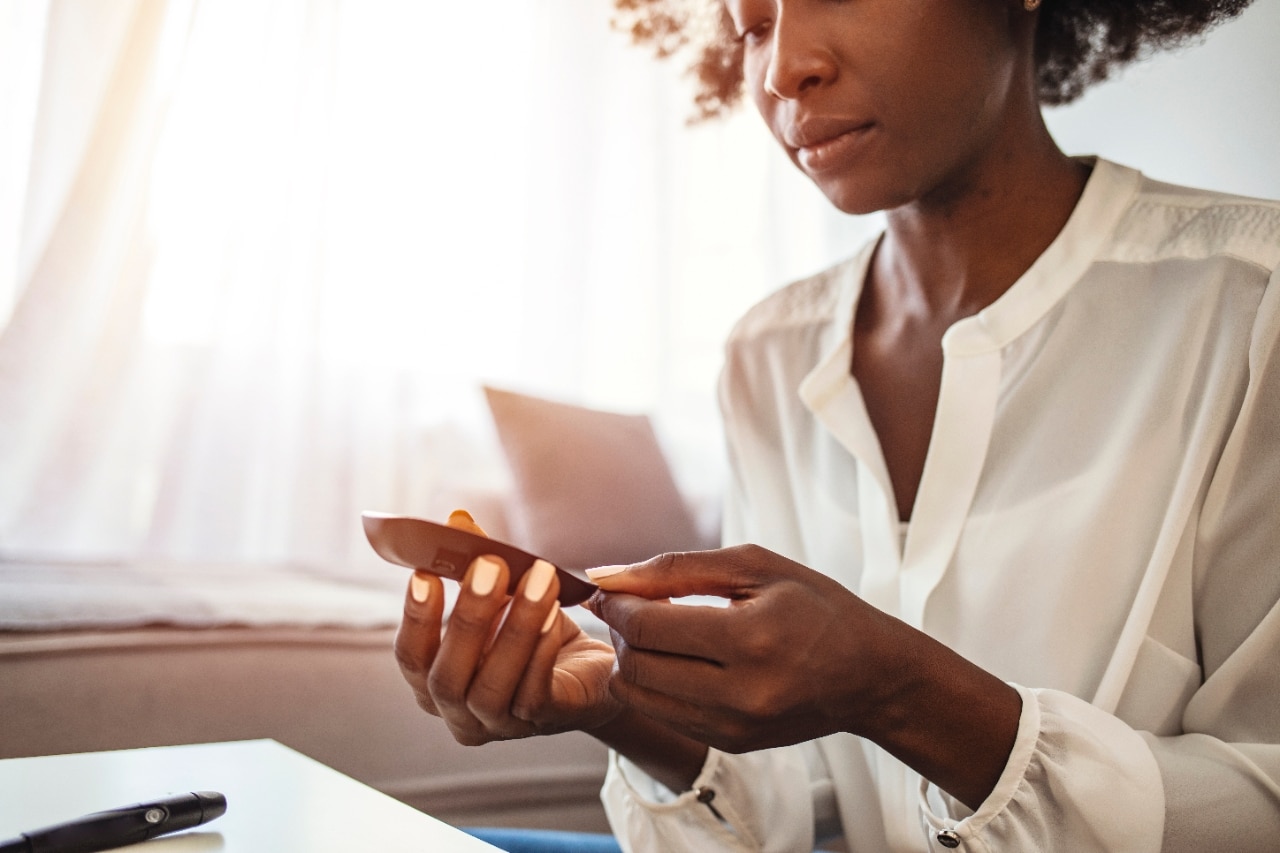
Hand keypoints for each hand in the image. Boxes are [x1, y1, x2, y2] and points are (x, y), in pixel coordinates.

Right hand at [394, 510, 619, 745]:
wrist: (591, 671)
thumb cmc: (533, 634)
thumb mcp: (503, 596)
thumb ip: (476, 562)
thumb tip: (457, 521)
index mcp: (434, 683)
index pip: (410, 657)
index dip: (415, 617)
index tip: (425, 572)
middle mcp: (458, 713)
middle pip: (446, 676)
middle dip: (468, 617)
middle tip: (489, 565)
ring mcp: (499, 725)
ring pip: (492, 686)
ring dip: (515, 627)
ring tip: (538, 577)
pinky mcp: (542, 723)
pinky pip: (533, 692)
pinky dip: (541, 651)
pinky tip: (554, 613)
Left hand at [584, 544, 905, 752]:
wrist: (869, 675)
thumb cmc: (816, 608)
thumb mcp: (755, 566)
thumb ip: (676, 567)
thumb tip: (608, 575)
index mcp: (751, 638)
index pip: (648, 627)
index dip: (617, 603)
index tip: (615, 587)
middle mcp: (741, 692)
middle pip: (636, 664)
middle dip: (620, 631)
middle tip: (633, 607)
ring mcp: (734, 726)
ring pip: (639, 696)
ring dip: (630, 660)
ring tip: (654, 633)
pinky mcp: (729, 743)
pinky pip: (663, 714)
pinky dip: (654, 685)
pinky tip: (675, 659)